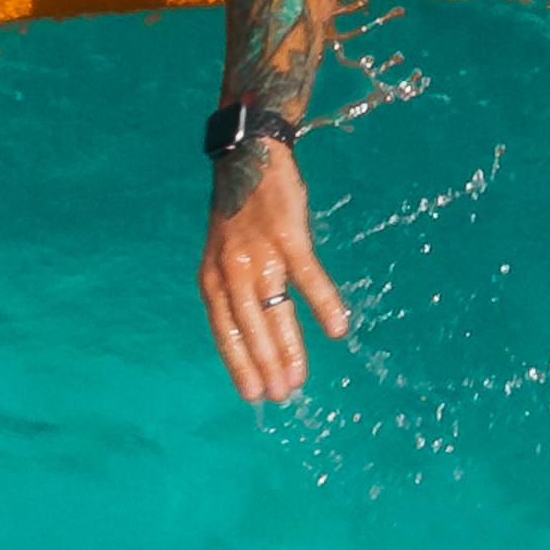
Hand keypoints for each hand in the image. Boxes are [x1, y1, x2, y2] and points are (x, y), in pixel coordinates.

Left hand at [198, 139, 350, 406]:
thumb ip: (231, 289)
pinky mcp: (289, 237)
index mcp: (212, 278)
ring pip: (274, 310)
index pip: (225, 332)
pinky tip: (337, 329)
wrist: (249, 155)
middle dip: (265, 365)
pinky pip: (308, 278)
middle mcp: (231, 270)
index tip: (253, 395)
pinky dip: (323, 304)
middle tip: (281, 395)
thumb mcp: (221, 252)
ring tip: (299, 378)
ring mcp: (260, 253)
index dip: (239, 364)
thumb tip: (250, 332)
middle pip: (249, 327)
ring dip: (288, 347)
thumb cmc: (239, 209)